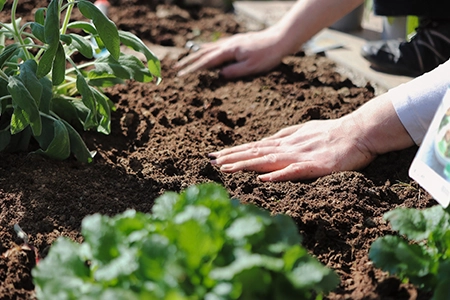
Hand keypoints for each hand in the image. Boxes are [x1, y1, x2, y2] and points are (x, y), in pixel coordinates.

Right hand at [175, 28, 287, 77]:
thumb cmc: (268, 55)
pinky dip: (207, 49)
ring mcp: (231, 42)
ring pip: (209, 48)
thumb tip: (219, 75)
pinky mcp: (236, 41)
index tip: (181, 75)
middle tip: (176, 68)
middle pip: (203, 53)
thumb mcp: (251, 67)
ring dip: (195, 54)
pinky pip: (217, 45)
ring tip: (185, 60)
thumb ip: (234, 71)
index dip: (193, 69)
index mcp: (229, 51)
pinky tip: (206, 50)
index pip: (206, 62)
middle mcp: (228, 44)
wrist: (280, 39)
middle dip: (189, 61)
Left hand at [209, 117, 376, 180]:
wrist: (360, 131)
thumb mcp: (304, 131)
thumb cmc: (333, 132)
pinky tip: (262, 178)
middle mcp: (289, 148)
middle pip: (256, 153)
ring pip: (268, 160)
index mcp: (286, 142)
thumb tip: (266, 141)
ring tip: (226, 168)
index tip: (215, 155)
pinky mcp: (316, 166)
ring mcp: (301, 156)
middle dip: (232, 157)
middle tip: (210, 161)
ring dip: (246, 164)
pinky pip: (294, 171)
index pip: (254, 147)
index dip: (234, 151)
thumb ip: (285, 136)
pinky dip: (277, 175)